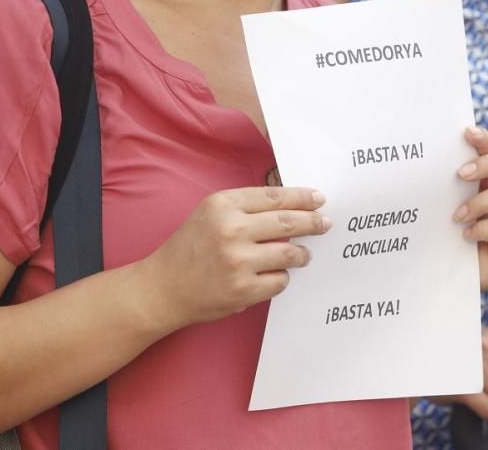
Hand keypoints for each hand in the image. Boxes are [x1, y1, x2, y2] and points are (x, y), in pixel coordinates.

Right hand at [141, 187, 331, 329]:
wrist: (162, 288)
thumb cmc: (190, 247)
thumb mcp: (211, 214)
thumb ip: (247, 207)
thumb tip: (294, 205)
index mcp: (223, 205)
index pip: (275, 197)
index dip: (302, 197)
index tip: (319, 199)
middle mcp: (231, 230)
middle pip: (288, 222)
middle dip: (313, 222)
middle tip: (325, 224)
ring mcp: (238, 262)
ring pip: (290, 253)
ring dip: (302, 254)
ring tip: (304, 254)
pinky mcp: (243, 290)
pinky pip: (280, 281)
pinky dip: (282, 277)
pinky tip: (275, 275)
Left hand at [455, 127, 487, 290]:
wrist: (452, 278)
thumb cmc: (449, 238)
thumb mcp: (448, 206)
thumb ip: (451, 185)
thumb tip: (431, 155)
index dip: (486, 140)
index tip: (466, 133)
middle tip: (460, 174)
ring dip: (481, 202)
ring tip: (457, 215)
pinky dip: (484, 228)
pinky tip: (466, 235)